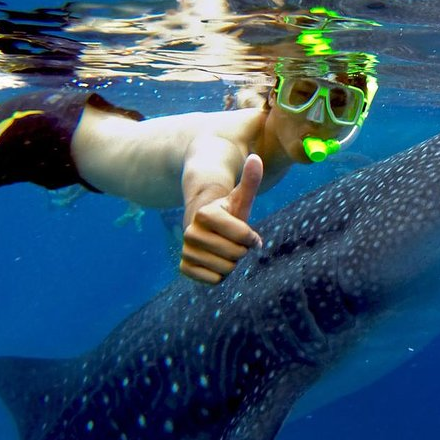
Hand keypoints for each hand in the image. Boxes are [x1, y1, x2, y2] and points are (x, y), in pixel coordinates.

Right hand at [180, 154, 263, 283]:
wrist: (204, 227)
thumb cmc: (228, 212)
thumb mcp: (240, 198)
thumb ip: (250, 180)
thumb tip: (255, 158)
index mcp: (205, 214)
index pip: (243, 236)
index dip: (250, 237)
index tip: (247, 232)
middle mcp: (190, 232)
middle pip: (235, 254)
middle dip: (241, 250)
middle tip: (233, 242)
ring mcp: (185, 250)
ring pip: (226, 269)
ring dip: (231, 263)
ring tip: (224, 250)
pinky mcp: (184, 268)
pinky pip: (214, 281)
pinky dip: (220, 275)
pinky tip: (215, 261)